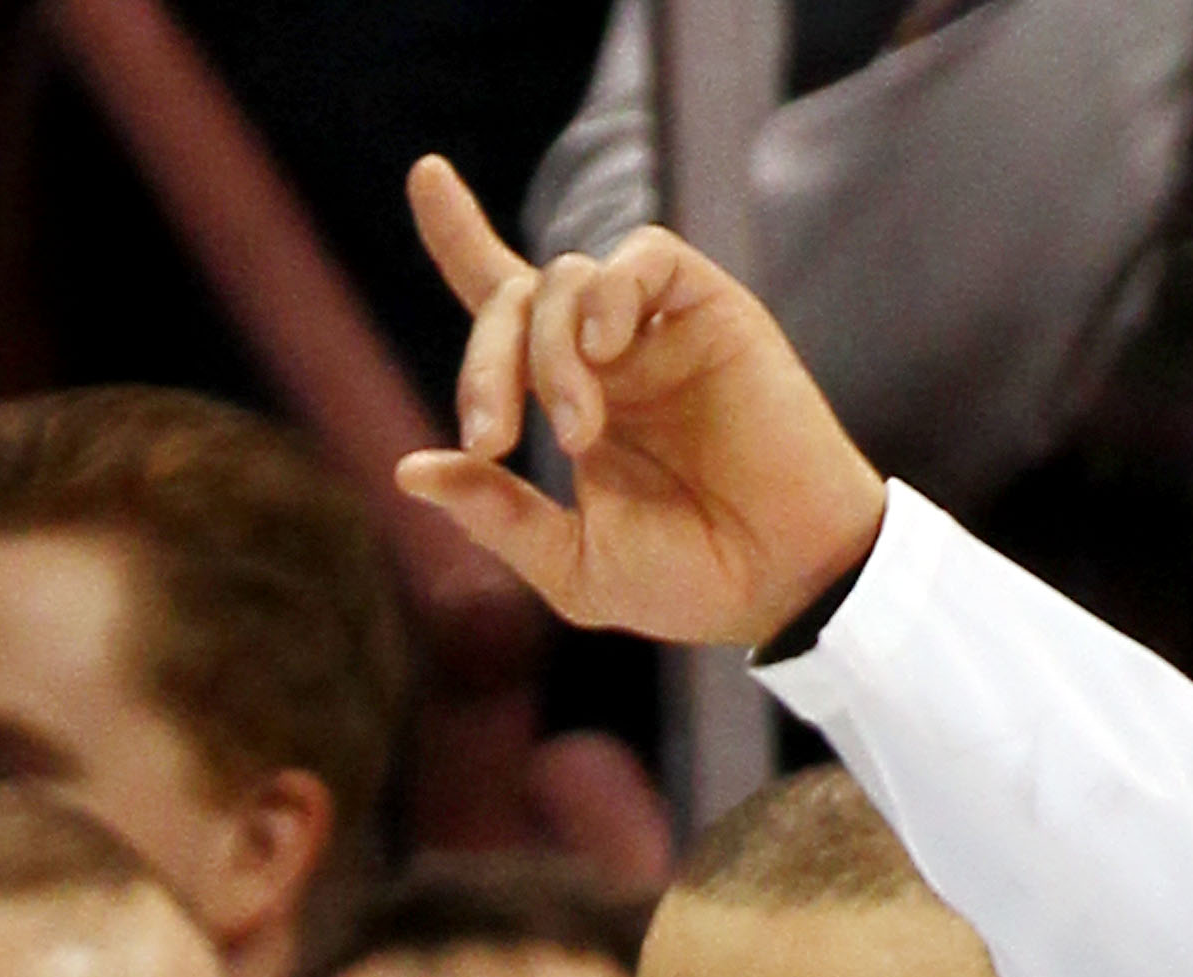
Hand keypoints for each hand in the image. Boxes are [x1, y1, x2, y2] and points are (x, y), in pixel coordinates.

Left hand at [392, 156, 887, 652]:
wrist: (783, 584)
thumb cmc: (689, 582)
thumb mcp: (572, 564)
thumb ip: (496, 515)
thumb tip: (408, 470)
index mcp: (570, 399)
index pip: (504, 300)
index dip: (460, 237)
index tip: (426, 175)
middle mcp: (611, 353)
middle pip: (516, 296)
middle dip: (484, 362)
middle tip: (492, 441)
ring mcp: (659, 330)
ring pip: (567, 277)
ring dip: (549, 355)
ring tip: (580, 436)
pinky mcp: (713, 312)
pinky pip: (647, 256)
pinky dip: (610, 291)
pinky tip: (606, 350)